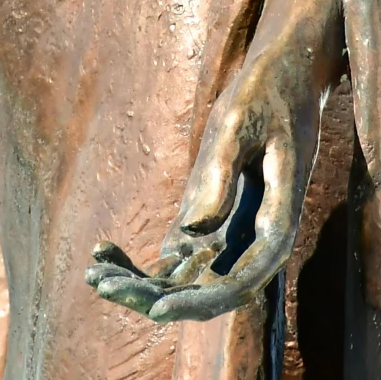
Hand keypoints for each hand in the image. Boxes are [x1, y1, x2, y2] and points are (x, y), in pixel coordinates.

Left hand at [86, 0, 344, 322]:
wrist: (287, 71)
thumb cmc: (266, 91)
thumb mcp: (239, 123)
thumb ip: (219, 176)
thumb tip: (189, 236)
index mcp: (276, 223)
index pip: (239, 283)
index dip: (198, 301)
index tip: (156, 308)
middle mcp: (256, 239)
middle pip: (206, 290)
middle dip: (154, 296)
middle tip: (102, 284)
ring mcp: (235, 231)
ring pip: (189, 277)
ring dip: (142, 283)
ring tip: (93, 272)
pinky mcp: (216, 218)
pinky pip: (181, 252)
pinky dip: (144, 258)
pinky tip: (103, 249)